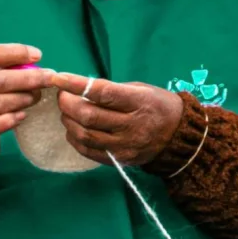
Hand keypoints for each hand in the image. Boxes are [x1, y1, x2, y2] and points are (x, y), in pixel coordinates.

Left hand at [51, 73, 183, 166]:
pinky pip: (89, 151)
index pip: (103, 93)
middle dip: (68, 104)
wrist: (179, 136)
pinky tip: (73, 128)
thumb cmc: (158, 105)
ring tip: (67, 112)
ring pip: (85, 135)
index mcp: (139, 102)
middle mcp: (132, 126)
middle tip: (62, 95)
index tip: (58, 77)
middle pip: (90, 117)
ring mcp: (125, 146)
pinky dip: (75, 139)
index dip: (77, 85)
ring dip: (68, 121)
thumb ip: (112, 90)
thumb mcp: (140, 89)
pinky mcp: (119, 160)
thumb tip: (78, 89)